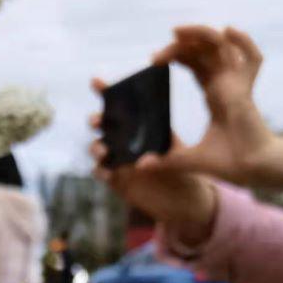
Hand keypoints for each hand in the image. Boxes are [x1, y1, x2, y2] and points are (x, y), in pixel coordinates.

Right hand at [89, 78, 217, 247]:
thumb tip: (153, 130)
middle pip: (103, 126)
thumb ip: (165, 141)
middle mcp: (125, 141)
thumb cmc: (185, 169)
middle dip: (97, 121)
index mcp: (140, 126)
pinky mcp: (118, 182)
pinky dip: (101, 170)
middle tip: (98, 121)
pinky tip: (105, 170)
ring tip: (104, 149)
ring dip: (97, 146)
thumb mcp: (178, 150)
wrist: (186, 201)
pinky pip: (102, 173)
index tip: (96, 81)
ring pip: (99, 148)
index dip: (105, 91)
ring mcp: (119, 162)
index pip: (120, 104)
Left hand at [141, 26, 282, 191]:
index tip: (155, 60)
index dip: (177, 56)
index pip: (196, 65)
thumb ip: (166, 160)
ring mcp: (237, 85)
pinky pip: (252, 59)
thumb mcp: (188, 160)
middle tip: (157, 54)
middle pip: (204, 51)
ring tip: (176, 34)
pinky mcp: (245, 91)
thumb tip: (140, 166)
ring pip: (221, 47)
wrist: (251, 170)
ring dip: (200, 34)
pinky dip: (244, 42)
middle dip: (180, 45)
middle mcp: (225, 85)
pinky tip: (227, 31)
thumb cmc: (228, 163)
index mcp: (214, 96)